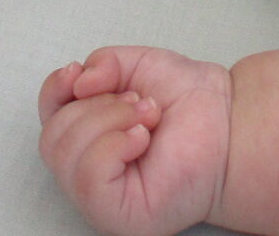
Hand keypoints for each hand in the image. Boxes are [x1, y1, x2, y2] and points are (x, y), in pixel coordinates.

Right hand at [38, 45, 232, 235]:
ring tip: (147, 118)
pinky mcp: (115, 214)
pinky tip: (141, 138)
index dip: (53, 93)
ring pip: (66, 154)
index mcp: (89, 136)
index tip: (75, 74)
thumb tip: (77, 82)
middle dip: (98, 105)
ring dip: (110, 120)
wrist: (229, 123)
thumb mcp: (140, 65)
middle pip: (54, 135)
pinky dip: (113, 145)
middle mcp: (88, 171)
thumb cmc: (189, 101)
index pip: (49, 119)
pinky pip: (89, 176)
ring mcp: (99, 198)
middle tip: (141, 103)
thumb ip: (104, 64)